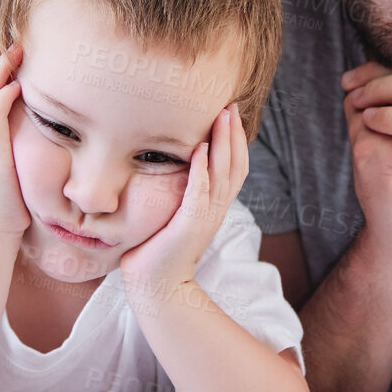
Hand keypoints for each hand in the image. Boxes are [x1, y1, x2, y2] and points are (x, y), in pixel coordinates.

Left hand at [120, 103, 245, 297]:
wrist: (156, 285)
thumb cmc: (158, 249)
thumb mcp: (176, 214)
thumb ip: (183, 193)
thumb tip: (176, 168)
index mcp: (214, 206)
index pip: (234, 168)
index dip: (236, 141)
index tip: (230, 113)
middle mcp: (215, 210)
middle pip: (235, 165)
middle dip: (233, 134)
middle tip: (231, 105)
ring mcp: (204, 218)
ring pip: (222, 174)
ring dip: (223, 144)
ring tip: (222, 117)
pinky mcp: (189, 226)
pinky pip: (199, 194)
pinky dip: (202, 171)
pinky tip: (201, 150)